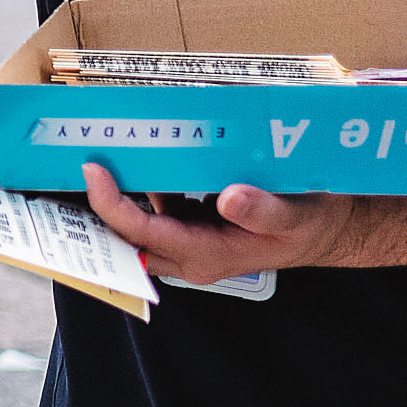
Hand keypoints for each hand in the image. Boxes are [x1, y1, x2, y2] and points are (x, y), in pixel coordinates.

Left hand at [82, 166, 363, 279]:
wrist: (325, 230)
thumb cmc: (310, 224)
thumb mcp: (294, 216)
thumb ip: (262, 210)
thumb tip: (228, 199)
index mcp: (207, 255)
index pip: (144, 235)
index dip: (112, 205)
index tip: (92, 171)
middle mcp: (190, 254)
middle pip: (128, 234)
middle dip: (99, 203)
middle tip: (80, 158)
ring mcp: (189, 241)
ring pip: (138, 221)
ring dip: (118, 191)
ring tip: (97, 151)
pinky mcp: (192, 225)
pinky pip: (157, 207)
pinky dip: (144, 183)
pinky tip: (136, 154)